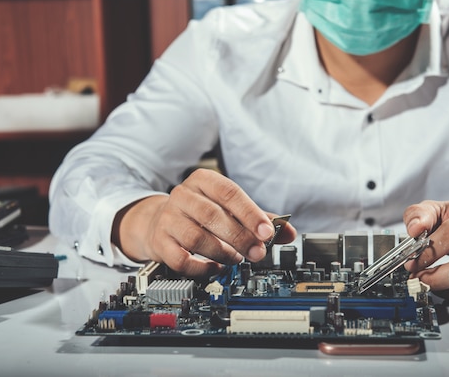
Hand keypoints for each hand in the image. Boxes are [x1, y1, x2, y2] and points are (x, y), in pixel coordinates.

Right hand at [115, 169, 296, 276]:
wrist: (160, 221)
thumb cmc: (202, 214)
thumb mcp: (229, 208)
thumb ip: (259, 219)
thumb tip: (289, 232)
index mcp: (203, 180)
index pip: (229, 193)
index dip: (250, 213)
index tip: (268, 233)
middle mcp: (182, 195)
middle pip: (212, 215)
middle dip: (240, 237)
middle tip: (258, 253)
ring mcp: (168, 219)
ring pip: (197, 238)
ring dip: (223, 252)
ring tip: (236, 259)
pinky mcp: (159, 242)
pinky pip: (181, 259)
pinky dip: (202, 267)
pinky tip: (215, 267)